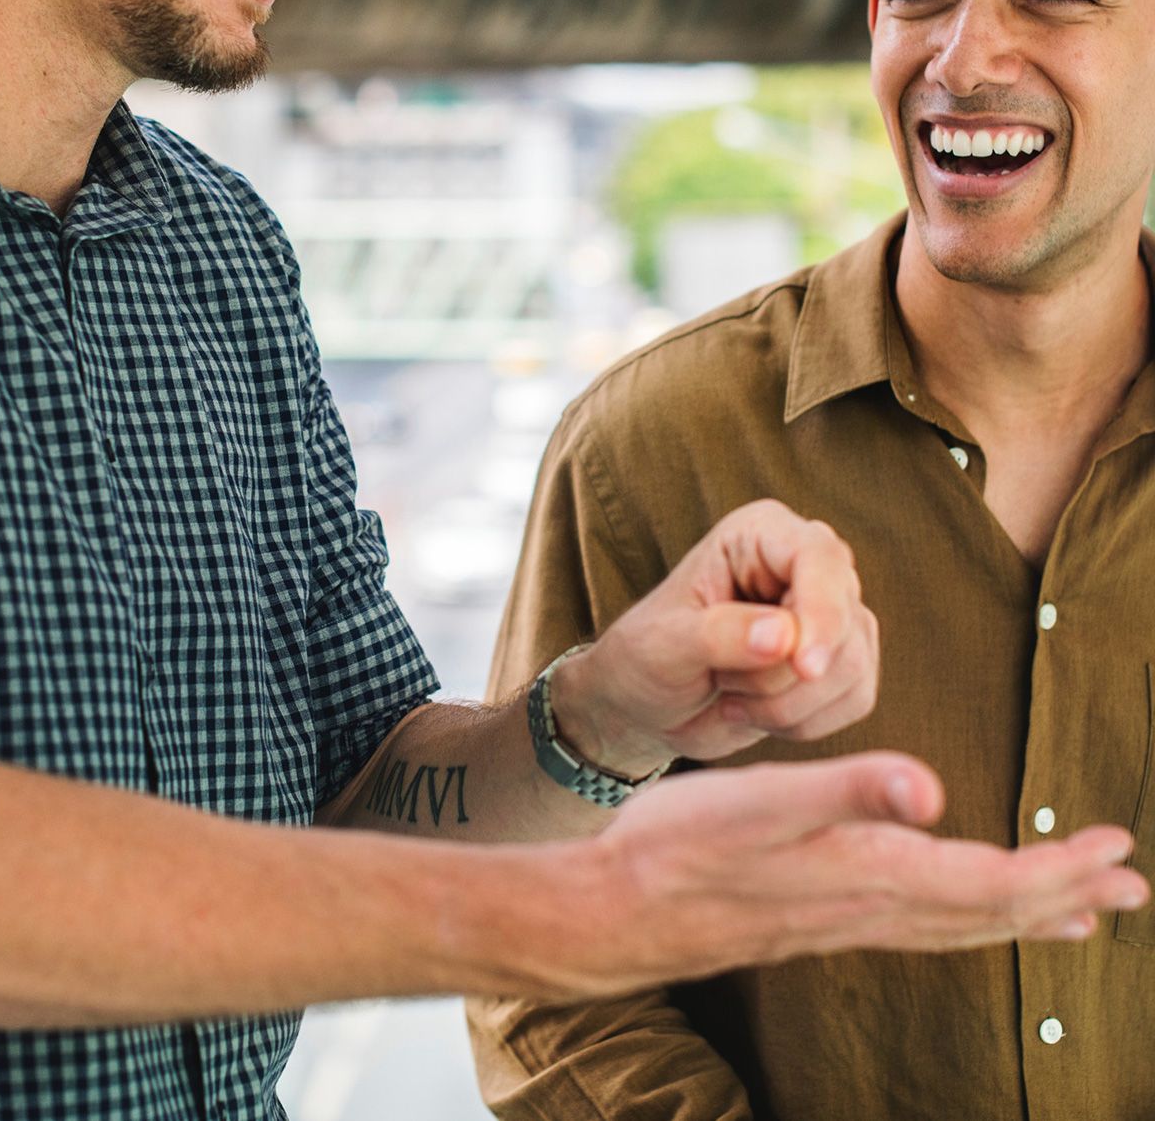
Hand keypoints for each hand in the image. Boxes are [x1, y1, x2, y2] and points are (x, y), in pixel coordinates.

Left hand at [554, 500, 877, 770]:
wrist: (649, 705)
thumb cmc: (647, 657)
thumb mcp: (666, 643)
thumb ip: (720, 635)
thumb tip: (785, 636)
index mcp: (760, 534)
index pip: (819, 557)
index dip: (822, 613)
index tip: (804, 668)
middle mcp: (806, 565)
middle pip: (844, 621)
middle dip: (783, 675)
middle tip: (722, 685)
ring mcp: (831, 614)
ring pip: (852, 666)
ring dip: (788, 704)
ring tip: (731, 695)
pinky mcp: (843, 662)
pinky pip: (857, 699)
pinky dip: (806, 722)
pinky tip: (757, 713)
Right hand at [575, 753, 1148, 993]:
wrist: (613, 909)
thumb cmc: (678, 846)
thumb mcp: (758, 802)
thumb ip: (847, 790)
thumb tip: (934, 789)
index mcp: (867, 872)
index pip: (988, 882)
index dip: (1058, 868)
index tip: (1117, 848)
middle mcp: (868, 907)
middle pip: (988, 913)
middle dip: (1064, 896)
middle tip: (1131, 886)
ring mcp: (844, 921)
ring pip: (957, 926)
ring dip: (1024, 916)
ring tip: (1078, 913)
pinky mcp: (819, 920)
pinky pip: (919, 928)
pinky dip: (965, 920)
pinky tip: (962, 913)